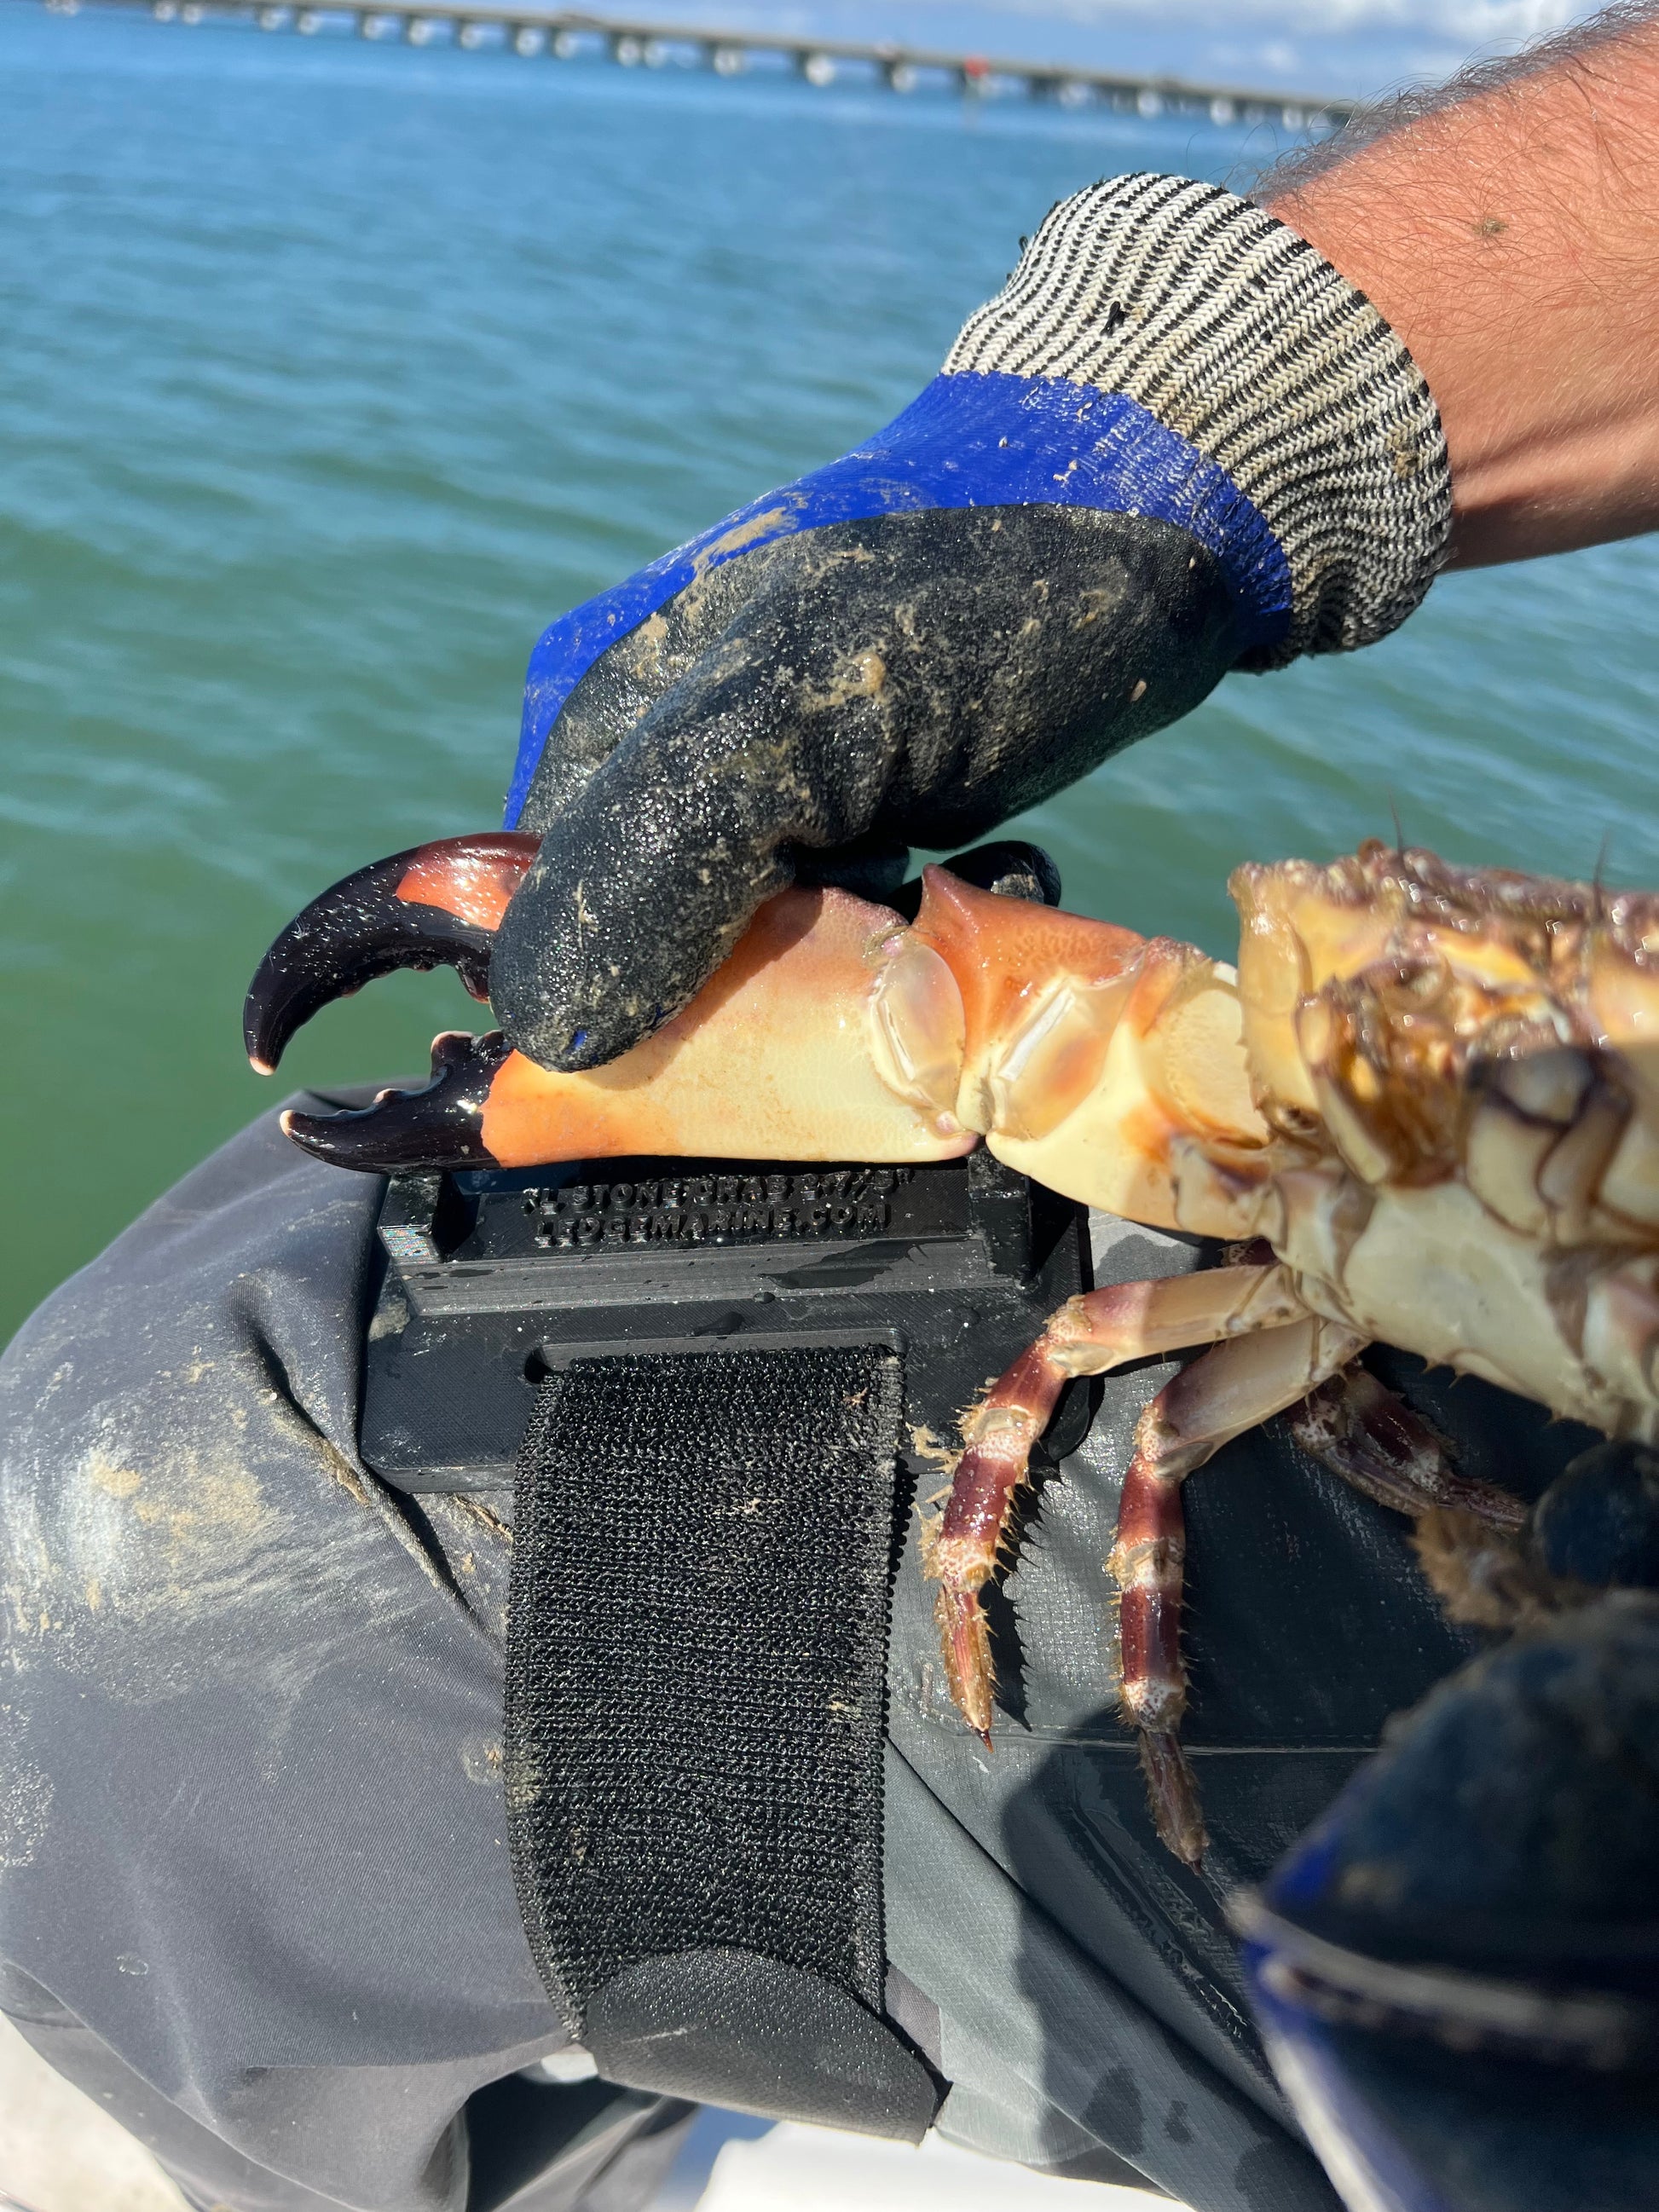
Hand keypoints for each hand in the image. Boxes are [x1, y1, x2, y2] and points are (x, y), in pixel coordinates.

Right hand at [494, 173, 1449, 1072]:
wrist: (1151, 512)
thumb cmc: (969, 604)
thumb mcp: (795, 727)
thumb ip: (657, 864)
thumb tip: (548, 1028)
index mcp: (598, 724)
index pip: (559, 934)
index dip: (646, 1015)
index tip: (773, 1023)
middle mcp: (665, 755)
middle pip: (674, 958)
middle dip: (786, 989)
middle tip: (893, 948)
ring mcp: (772, 780)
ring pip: (783, 954)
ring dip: (876, 967)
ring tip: (955, 906)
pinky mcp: (869, 800)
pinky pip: (866, 922)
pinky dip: (933, 931)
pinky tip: (993, 880)